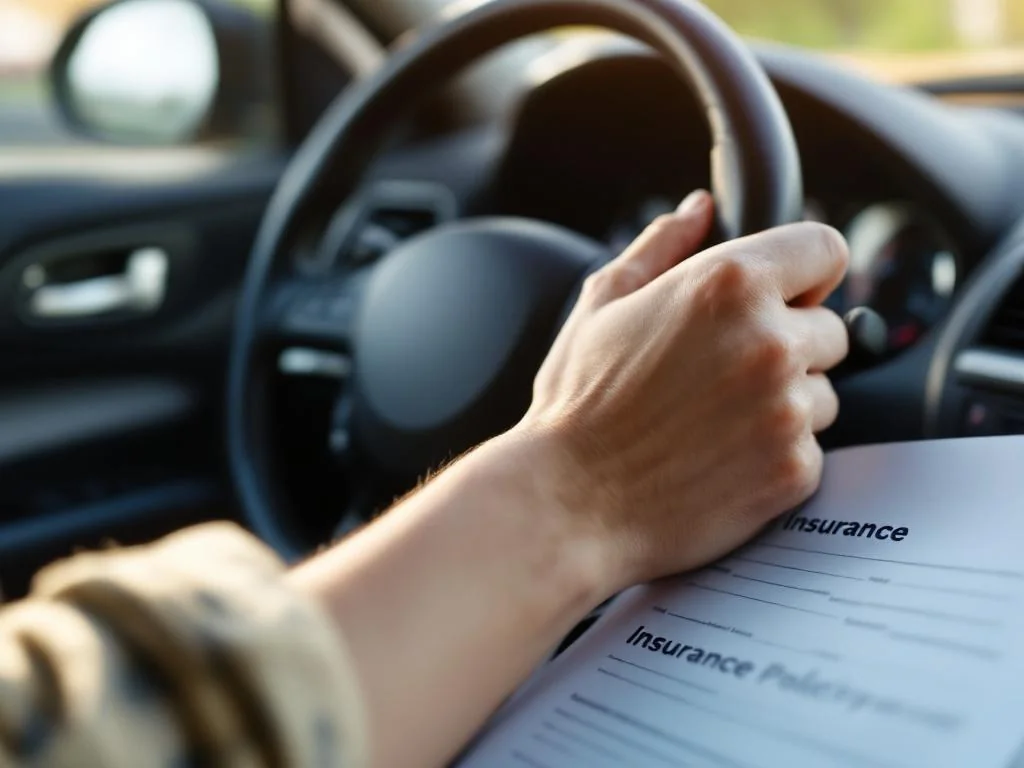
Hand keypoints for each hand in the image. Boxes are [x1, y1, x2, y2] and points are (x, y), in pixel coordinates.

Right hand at [516, 190, 848, 592]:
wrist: (568, 502)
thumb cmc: (577, 404)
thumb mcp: (602, 304)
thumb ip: (661, 245)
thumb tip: (700, 209)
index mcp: (728, 284)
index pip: (826, 249)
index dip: (804, 272)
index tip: (783, 295)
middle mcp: (769, 340)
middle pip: (831, 328)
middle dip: (789, 344)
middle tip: (723, 373)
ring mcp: (787, 409)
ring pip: (823, 393)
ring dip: (785, 402)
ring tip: (713, 421)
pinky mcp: (793, 469)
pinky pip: (810, 449)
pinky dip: (775, 454)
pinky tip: (718, 458)